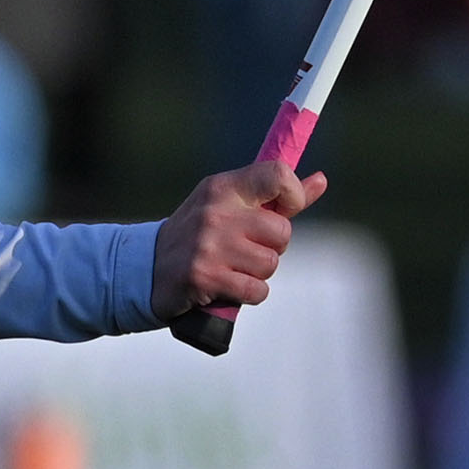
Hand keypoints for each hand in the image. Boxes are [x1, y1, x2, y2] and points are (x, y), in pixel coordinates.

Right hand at [150, 160, 328, 319]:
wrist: (147, 267)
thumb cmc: (200, 233)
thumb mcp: (230, 205)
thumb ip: (276, 196)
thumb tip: (321, 180)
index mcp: (224, 187)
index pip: (277, 174)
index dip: (294, 193)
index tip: (286, 209)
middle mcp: (217, 212)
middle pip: (282, 231)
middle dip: (273, 246)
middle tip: (248, 247)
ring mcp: (209, 245)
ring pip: (271, 264)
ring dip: (259, 272)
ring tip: (234, 267)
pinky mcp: (205, 277)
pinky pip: (257, 290)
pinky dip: (250, 294)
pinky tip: (229, 285)